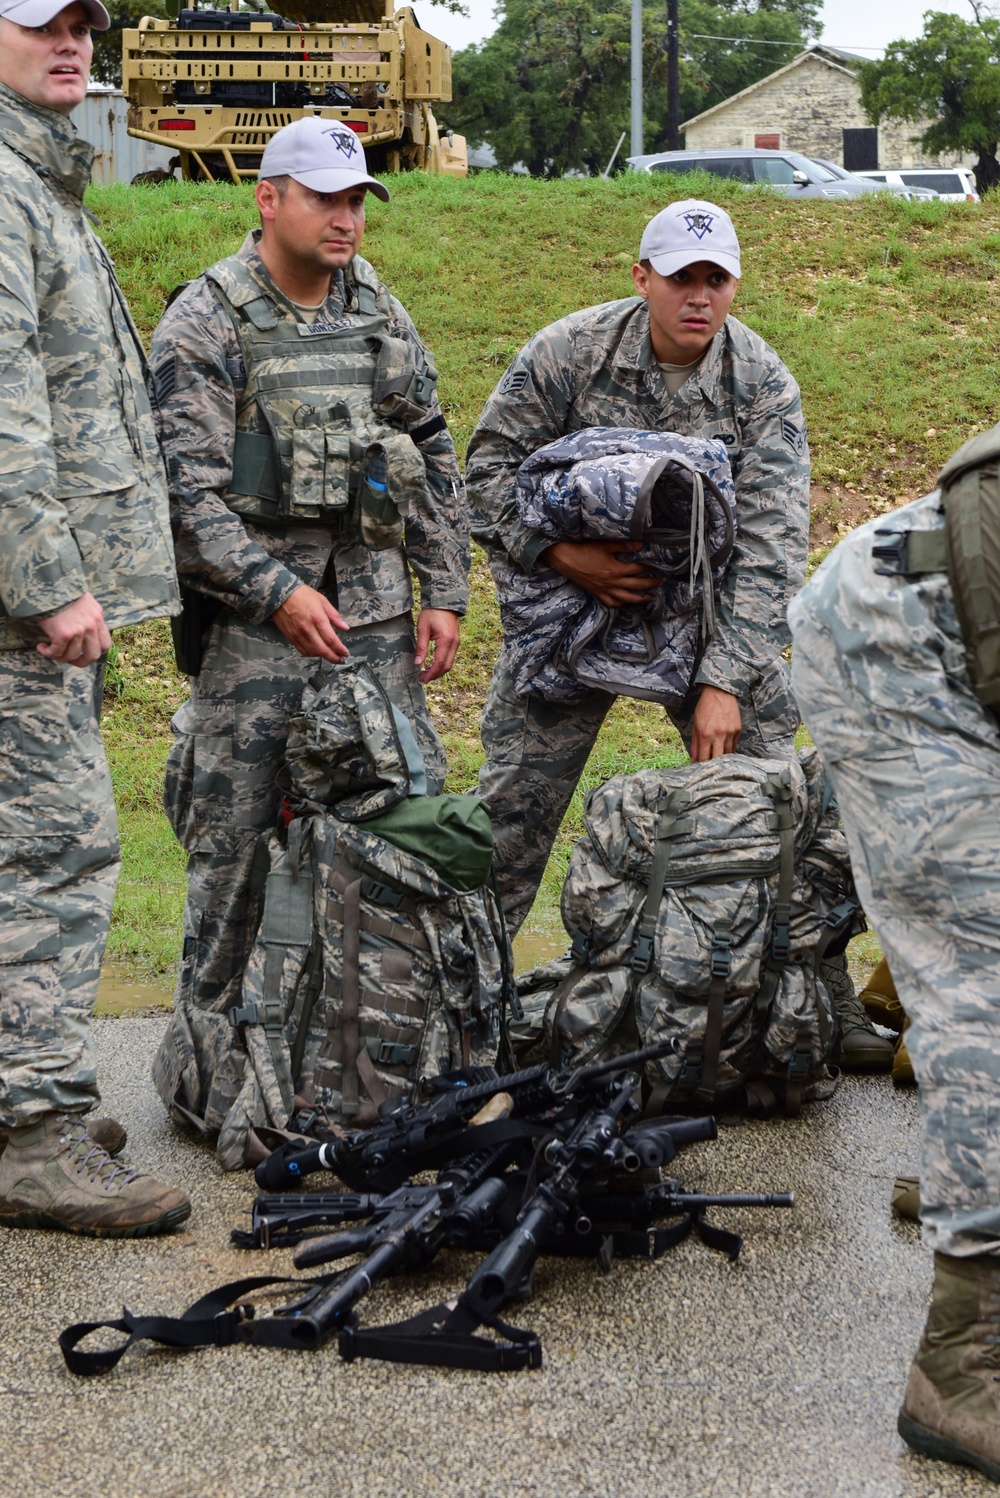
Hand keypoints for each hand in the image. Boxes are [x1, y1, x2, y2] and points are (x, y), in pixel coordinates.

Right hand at [36, 593, 110, 666]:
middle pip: (93, 655)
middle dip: (81, 662)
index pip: (106, 644)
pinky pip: (57, 652)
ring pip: (72, 655)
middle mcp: (91, 626)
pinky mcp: (63, 634)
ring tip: (49, 649)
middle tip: (69, 660)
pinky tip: (41, 647)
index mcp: (98, 618)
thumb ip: (89, 616)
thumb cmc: (62, 591)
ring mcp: (78, 631)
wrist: (48, 583)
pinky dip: (48, 653)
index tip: (84, 653)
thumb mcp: (85, 601)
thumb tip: (85, 632)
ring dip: (59, 656)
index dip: (95, 652)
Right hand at [271, 585, 349, 662]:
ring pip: (312, 652)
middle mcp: (308, 629)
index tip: (345, 653)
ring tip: (330, 655)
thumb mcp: (322, 601)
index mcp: (318, 619)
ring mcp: (298, 635)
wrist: (279, 594)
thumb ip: (334, 616)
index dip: (340, 649)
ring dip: (323, 656)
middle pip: (322, 650)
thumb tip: (345, 627)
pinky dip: (311, 654)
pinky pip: (302, 651)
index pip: (331, 640)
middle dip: (333, 657)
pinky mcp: (290, 637)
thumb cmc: (302, 595)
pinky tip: (317, 652)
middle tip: (341, 660)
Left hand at [415, 608, 459, 681]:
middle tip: (422, 678)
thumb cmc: (432, 613)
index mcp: (446, 640)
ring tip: (426, 673)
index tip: (422, 678)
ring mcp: (456, 643)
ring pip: (449, 663)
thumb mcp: (423, 629)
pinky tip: (432, 665)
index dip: (431, 673)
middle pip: (446, 666)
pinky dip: (442, 664)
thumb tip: (418, 663)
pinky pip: (450, 657)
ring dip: (438, 670)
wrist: (444, 602)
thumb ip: (421, 647)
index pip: (439, 663)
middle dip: (435, 675)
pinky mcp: (455, 642)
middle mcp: (454, 644)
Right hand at [542, 540, 660, 608]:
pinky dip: (620, 604)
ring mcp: (604, 590)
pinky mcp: (597, 593)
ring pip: (626, 598)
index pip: (637, 570)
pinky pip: (611, 603)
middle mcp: (612, 583)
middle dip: (650, 584)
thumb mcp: (605, 545)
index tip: (657, 566)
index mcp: (615, 570)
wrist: (565, 559)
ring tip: (649, 597)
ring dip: (640, 599)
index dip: (648, 567)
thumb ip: (624, 546)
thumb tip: (641, 544)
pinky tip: (626, 602)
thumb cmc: (584, 550)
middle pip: (636, 585)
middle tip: (660, 582)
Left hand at [690, 685, 741, 761]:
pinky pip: (734, 746)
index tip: (701, 769)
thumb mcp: (695, 724)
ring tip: (717, 760)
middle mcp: (719, 735)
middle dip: (713, 765)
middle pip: (717, 759)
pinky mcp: (738, 730)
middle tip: (710, 768)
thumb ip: (695, 743)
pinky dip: (729, 750)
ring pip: (728, 754)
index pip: (704, 757)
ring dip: (722, 758)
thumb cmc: (705, 708)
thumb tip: (693, 759)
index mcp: (706, 734)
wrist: (720, 693)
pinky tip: (724, 751)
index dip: (702, 765)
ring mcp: (730, 733)